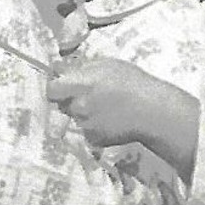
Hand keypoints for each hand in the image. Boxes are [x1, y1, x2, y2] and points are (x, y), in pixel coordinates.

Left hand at [45, 58, 200, 175]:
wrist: (152, 111)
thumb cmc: (133, 83)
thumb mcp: (107, 64)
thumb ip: (80, 67)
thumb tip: (58, 68)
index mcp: (80, 85)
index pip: (51, 90)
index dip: (56, 88)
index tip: (63, 85)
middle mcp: (78, 106)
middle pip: (62, 104)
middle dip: (72, 99)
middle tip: (91, 95)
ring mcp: (84, 125)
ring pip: (75, 118)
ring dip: (84, 113)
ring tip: (106, 108)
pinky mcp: (93, 139)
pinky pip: (86, 131)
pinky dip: (94, 126)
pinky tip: (110, 120)